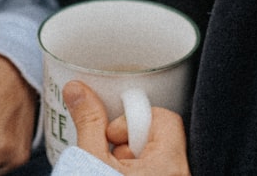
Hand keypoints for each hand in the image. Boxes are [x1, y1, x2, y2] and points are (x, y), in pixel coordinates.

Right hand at [63, 80, 189, 175]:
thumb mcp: (90, 161)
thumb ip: (88, 123)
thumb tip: (77, 90)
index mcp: (169, 163)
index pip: (164, 118)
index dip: (132, 120)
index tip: (111, 133)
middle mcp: (179, 173)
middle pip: (159, 137)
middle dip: (128, 142)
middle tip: (109, 157)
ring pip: (157, 157)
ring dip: (131, 160)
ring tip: (110, 172)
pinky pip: (157, 171)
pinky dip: (138, 171)